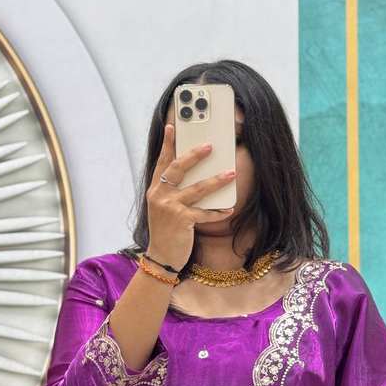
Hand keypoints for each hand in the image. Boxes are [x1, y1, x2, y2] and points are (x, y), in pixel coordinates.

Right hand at [146, 122, 235, 270]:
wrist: (160, 257)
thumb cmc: (166, 232)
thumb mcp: (164, 209)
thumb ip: (173, 192)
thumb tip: (197, 176)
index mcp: (155, 190)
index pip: (161, 162)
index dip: (167, 144)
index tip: (172, 127)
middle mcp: (160, 196)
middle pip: (178, 168)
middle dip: (194, 155)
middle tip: (210, 145)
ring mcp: (170, 208)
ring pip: (197, 188)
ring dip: (216, 180)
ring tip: (231, 173)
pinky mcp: (182, 221)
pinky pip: (204, 213)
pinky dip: (218, 212)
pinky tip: (229, 209)